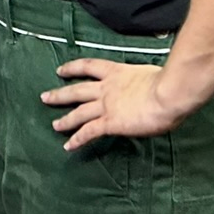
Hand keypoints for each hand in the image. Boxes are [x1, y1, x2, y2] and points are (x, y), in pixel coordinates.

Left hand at [40, 59, 195, 150]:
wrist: (168, 94)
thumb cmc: (169, 84)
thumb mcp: (152, 75)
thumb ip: (144, 81)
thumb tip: (149, 87)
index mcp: (117, 73)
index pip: (89, 66)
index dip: (73, 68)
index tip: (61, 70)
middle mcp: (107, 88)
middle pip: (76, 90)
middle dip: (59, 94)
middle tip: (44, 97)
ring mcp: (106, 105)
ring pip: (78, 112)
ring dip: (65, 119)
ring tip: (54, 125)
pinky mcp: (110, 123)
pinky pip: (88, 132)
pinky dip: (77, 139)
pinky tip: (68, 146)